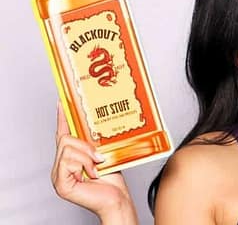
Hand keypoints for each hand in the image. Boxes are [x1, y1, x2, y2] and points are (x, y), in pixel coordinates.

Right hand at [52, 102, 135, 221]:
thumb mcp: (103, 153)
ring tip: (97, 167)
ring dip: (87, 156)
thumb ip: (94, 142)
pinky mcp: (60, 183)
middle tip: (99, 156)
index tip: (63, 102)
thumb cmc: (111, 179)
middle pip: (65, 139)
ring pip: (68, 149)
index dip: (63, 117)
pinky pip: (68, 162)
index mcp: (70, 157)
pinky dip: (83, 165)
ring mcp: (58, 175)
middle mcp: (61, 165)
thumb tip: (93, 124)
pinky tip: (91, 174)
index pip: (63, 134)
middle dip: (85, 145)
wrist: (116, 198)